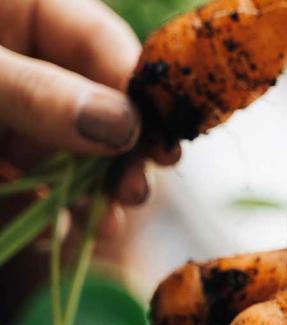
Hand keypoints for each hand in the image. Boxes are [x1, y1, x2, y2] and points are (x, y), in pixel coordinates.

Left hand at [0, 0, 182, 324]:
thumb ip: (34, 92)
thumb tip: (121, 125)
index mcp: (18, 5)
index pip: (101, 43)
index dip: (137, 94)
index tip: (159, 146)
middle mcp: (17, 51)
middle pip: (94, 97)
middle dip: (117, 149)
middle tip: (132, 193)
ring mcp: (6, 101)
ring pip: (67, 143)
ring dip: (87, 186)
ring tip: (100, 225)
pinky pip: (31, 171)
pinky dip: (48, 201)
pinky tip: (62, 228)